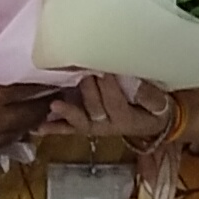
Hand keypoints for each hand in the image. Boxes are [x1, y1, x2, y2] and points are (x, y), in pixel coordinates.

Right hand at [0, 41, 45, 168]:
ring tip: (40, 113)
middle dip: (44, 107)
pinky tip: (13, 129)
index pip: (27, 92)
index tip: (57, 80)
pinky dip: (11, 136)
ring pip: (18, 134)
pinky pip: (1, 146)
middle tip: (55, 98)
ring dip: (29, 123)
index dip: (45, 86)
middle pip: (29, 117)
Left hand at [41, 73, 173, 147]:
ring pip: (79, 121)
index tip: (104, 69)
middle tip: (82, 71)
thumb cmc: (154, 110)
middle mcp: (108, 126)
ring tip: (54, 105)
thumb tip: (134, 80)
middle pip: (95, 109)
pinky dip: (53, 128)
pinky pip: (68, 129)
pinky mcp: (85, 126)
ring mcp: (94, 127)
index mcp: (127, 119)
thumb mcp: (159, 104)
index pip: (115, 102)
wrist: (150, 125)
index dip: (109, 86)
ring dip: (66, 113)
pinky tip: (38, 127)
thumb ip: (149, 95)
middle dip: (88, 90)